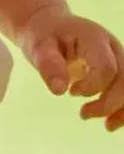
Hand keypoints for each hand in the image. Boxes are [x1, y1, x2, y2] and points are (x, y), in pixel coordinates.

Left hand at [18, 6, 123, 130]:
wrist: (51, 26)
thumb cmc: (44, 36)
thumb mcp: (39, 48)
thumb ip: (48, 66)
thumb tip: (59, 91)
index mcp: (95, 40)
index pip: (107, 68)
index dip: (93, 86)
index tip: (71, 92)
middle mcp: (113, 48)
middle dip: (110, 103)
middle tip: (83, 114)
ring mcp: (118, 58)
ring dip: (123, 108)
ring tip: (108, 127)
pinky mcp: (116, 68)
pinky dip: (123, 107)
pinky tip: (112, 122)